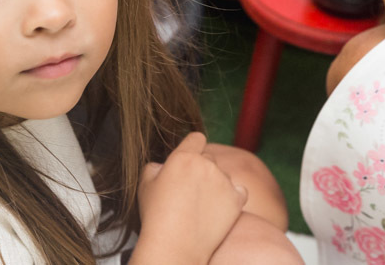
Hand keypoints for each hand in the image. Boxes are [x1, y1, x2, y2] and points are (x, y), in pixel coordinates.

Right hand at [134, 132, 247, 263]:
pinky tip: (219, 208)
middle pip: (209, 158)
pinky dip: (233, 197)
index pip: (196, 138)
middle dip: (202, 170)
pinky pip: (239, 190)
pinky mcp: (236, 199)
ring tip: (201, 207)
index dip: (192, 148)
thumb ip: (154, 168)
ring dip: (216, 185)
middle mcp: (207, 165)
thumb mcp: (145, 186)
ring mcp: (224, 181)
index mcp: (184, 158)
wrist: (175, 247)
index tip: (190, 161)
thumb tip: (162, 166)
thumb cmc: (157, 219)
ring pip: (223, 175)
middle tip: (190, 192)